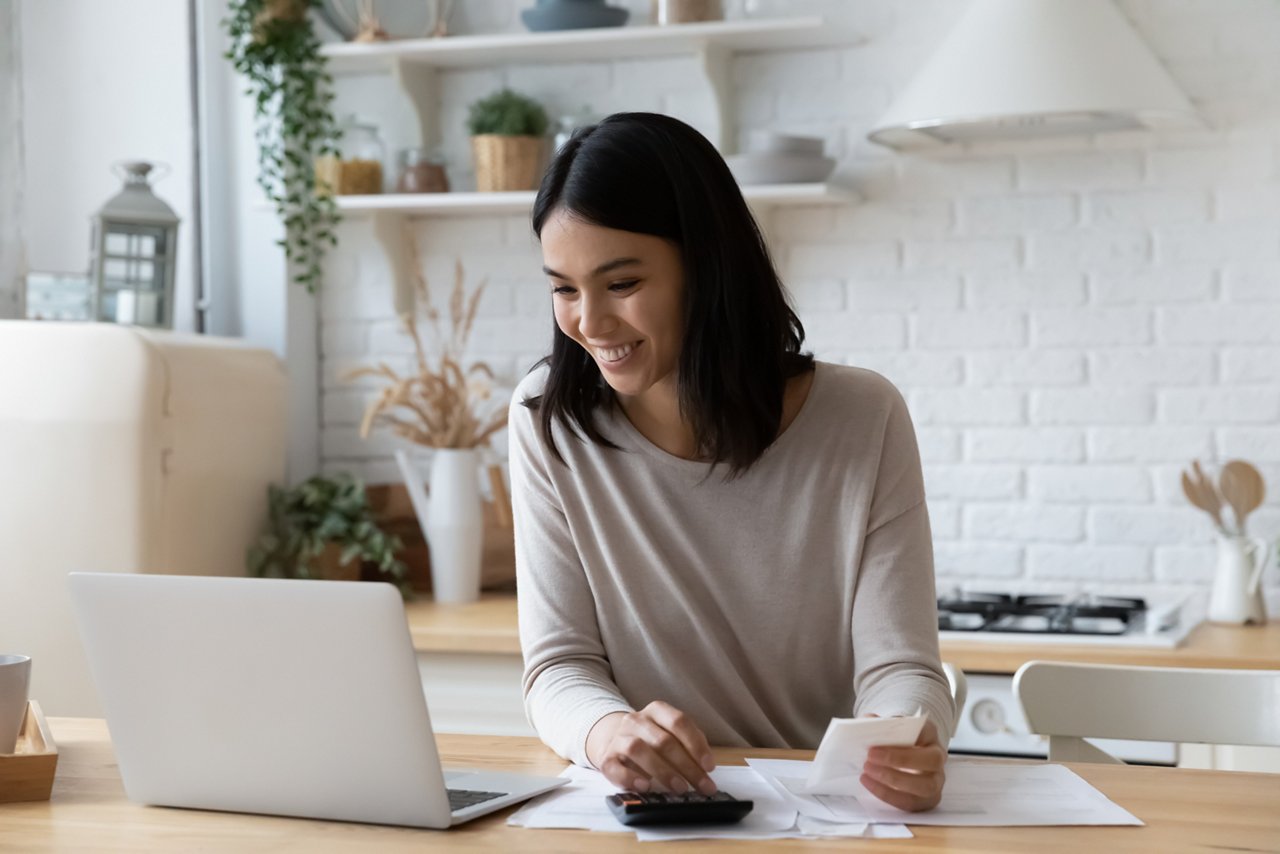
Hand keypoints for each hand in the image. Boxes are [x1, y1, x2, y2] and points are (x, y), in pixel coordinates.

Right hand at [585, 701, 716, 795]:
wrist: (614, 742)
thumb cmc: (651, 741)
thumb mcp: (671, 734)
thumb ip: (689, 744)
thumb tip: (706, 768)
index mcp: (656, 711)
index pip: (679, 722)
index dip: (696, 744)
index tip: (709, 766)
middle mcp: (636, 720)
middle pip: (663, 740)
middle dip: (686, 766)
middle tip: (702, 785)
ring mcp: (619, 738)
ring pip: (638, 749)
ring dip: (663, 771)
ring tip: (680, 787)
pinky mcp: (606, 758)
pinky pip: (615, 767)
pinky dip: (631, 778)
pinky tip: (646, 786)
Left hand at [861, 717, 945, 811]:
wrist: (902, 756)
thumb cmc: (895, 740)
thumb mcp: (887, 727)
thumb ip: (877, 723)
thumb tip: (867, 722)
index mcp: (930, 734)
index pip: (926, 732)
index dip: (905, 735)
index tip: (881, 735)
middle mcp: (939, 757)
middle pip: (932, 761)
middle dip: (900, 759)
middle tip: (871, 756)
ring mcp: (936, 780)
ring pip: (926, 786)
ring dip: (893, 780)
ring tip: (868, 771)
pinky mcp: (928, 800)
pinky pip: (912, 803)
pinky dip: (888, 795)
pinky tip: (870, 784)